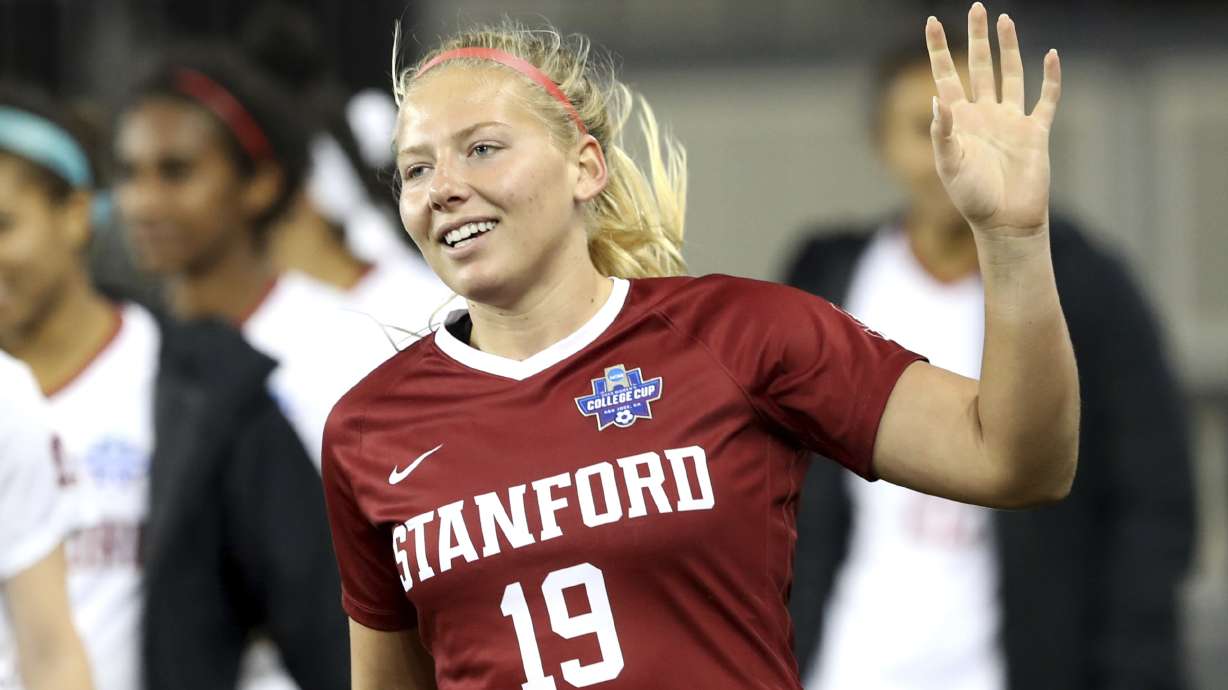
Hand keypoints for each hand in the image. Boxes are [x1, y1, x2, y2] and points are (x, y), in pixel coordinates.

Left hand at [927, 3, 1060, 236]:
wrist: (1006, 222)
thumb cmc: (973, 199)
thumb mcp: (950, 166)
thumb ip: (943, 134)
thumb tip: (937, 100)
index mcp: (959, 121)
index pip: (945, 76)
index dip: (938, 50)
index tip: (931, 22)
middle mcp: (984, 115)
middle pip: (979, 66)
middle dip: (977, 38)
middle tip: (976, 7)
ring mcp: (1011, 121)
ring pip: (1010, 74)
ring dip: (1008, 48)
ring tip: (1005, 20)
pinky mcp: (1035, 131)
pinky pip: (1045, 99)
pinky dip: (1050, 78)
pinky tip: (1051, 55)